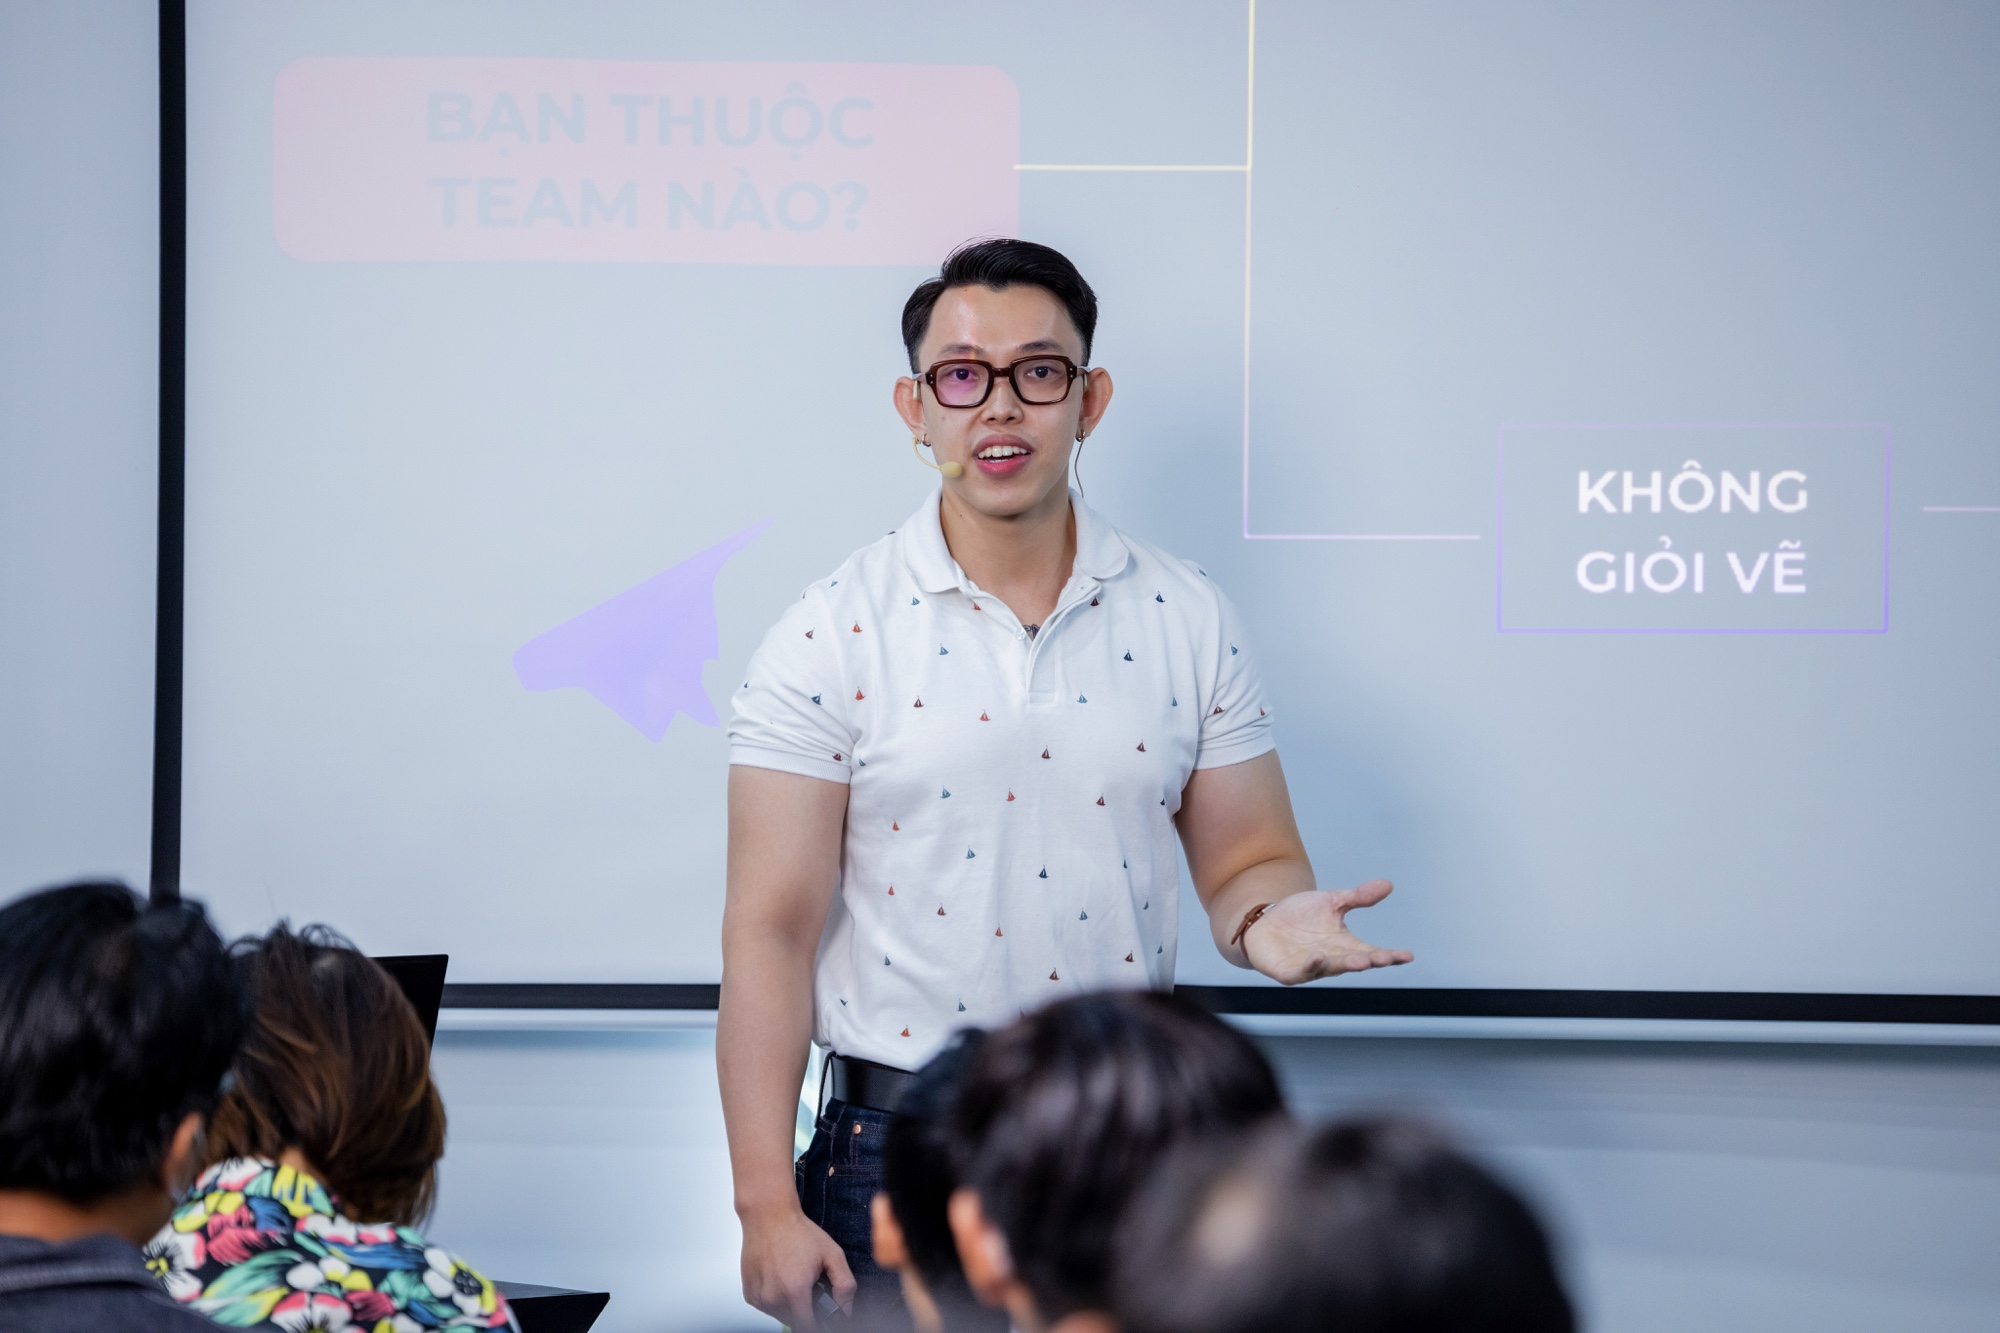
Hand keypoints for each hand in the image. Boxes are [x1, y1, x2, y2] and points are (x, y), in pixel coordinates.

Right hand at [739, 1201, 853, 1327]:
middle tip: (809, 1286)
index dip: (819, 1321)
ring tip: (794, 1279)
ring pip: (780, 1315)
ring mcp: (759, 1297)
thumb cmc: (797, 1232)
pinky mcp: (750, 1294)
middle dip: (805, 1310)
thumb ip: (844, 1285)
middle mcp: (773, 1297)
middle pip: (794, 1321)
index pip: (808, 1326)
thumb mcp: (832, 1254)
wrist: (768, 1216)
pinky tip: (780, 1279)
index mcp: (795, 1291)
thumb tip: (846, 1310)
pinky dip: (775, 1299)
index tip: (822, 1312)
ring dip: (790, 1305)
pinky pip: (767, 1307)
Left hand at [1242, 880, 1413, 984]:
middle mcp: (1331, 959)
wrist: (1265, 922)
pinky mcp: (1287, 972)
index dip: (1389, 956)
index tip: (1407, 956)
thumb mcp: (1331, 902)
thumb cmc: (1302, 915)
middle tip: (1384, 958)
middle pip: (1353, 962)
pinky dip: (1309, 967)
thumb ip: (1357, 897)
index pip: (1371, 952)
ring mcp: (1309, 967)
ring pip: (1330, 969)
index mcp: (1344, 946)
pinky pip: (1299, 973)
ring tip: (1360, 961)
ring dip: (1344, 965)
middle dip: (1368, 961)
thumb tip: (1388, 884)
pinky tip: (1317, 957)